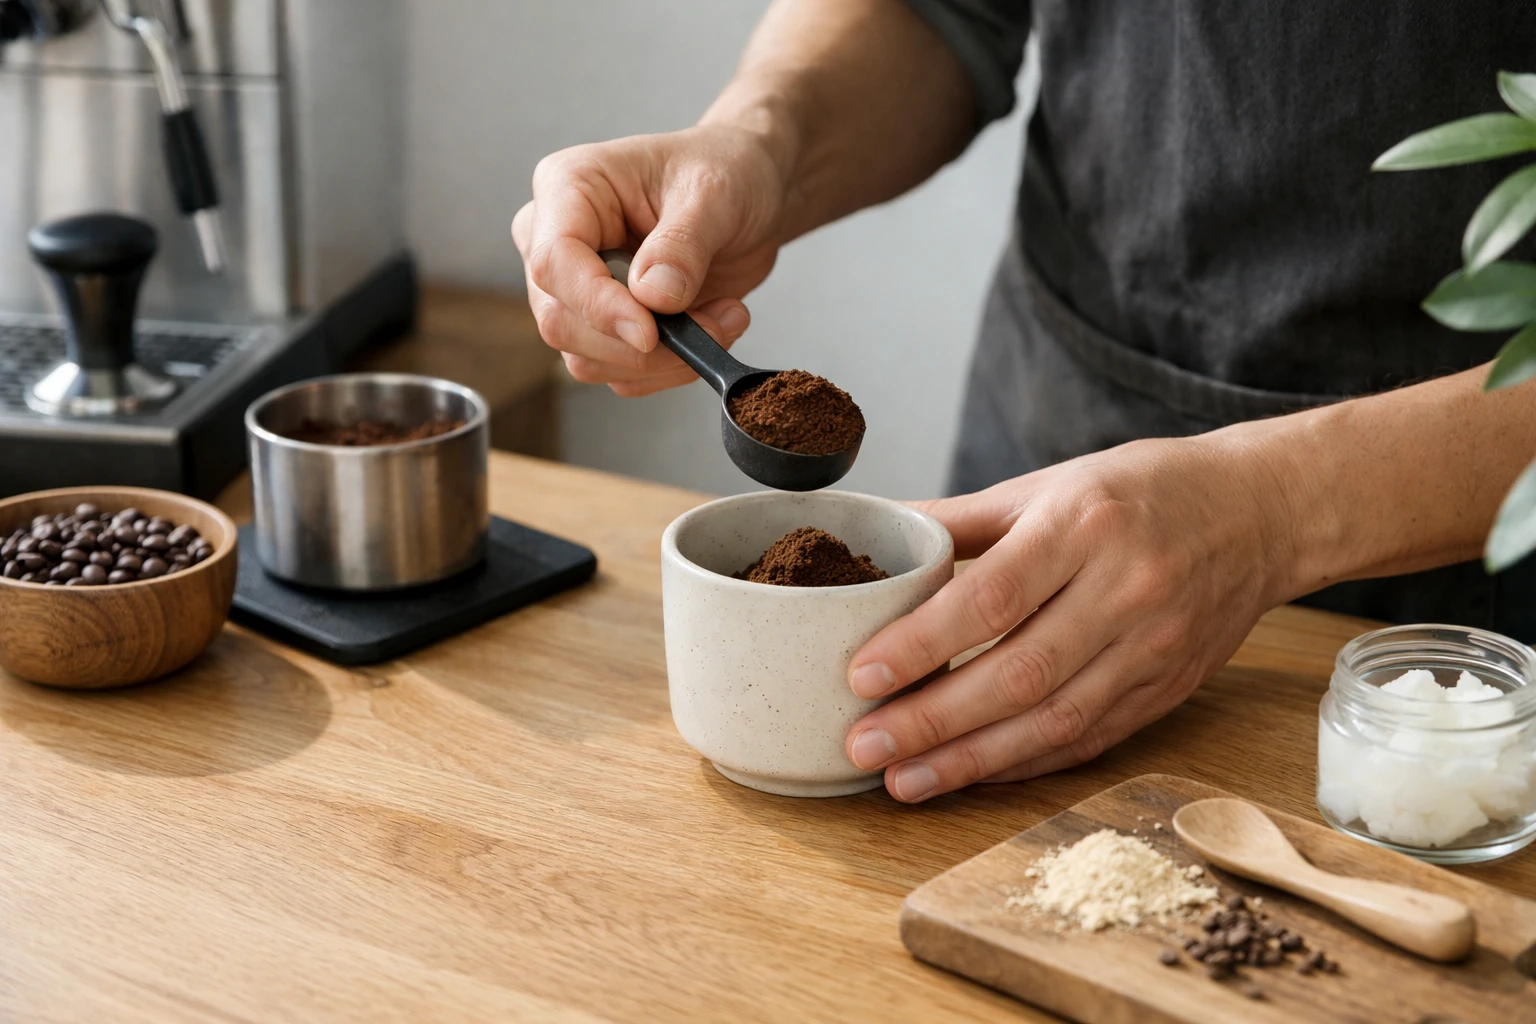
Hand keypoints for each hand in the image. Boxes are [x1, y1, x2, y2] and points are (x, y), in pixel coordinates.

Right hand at [511, 125, 787, 395]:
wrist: (751, 192)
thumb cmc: (725, 170)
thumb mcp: (714, 194)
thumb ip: (682, 245)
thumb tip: (652, 299)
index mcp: (567, 188)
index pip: (553, 262)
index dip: (599, 306)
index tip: (653, 331)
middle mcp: (556, 240)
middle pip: (562, 322)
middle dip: (643, 343)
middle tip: (717, 322)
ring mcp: (577, 289)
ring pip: (589, 359)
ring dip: (666, 360)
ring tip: (725, 319)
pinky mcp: (605, 325)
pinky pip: (621, 372)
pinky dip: (672, 368)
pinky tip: (713, 328)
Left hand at [843, 434, 1300, 800]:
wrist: (1261, 512)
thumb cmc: (1142, 489)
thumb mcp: (1049, 483)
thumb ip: (961, 520)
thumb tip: (878, 531)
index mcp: (1085, 525)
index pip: (993, 597)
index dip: (924, 644)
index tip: (861, 677)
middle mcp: (1126, 590)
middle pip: (1019, 672)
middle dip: (934, 719)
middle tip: (863, 745)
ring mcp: (1155, 648)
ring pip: (1055, 720)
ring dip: (971, 760)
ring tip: (903, 780)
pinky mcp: (1168, 689)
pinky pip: (1089, 739)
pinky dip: (1024, 764)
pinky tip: (970, 775)